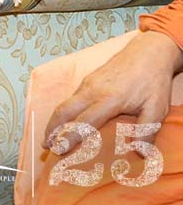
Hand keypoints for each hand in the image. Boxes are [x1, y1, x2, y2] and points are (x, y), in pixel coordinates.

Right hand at [43, 30, 182, 154]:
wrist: (148, 52)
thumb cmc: (153, 81)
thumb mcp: (157, 108)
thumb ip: (147, 131)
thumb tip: (139, 152)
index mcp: (108, 99)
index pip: (83, 122)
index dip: (69, 137)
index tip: (59, 150)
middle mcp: (92, 90)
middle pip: (64, 110)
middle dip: (52, 129)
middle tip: (47, 146)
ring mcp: (88, 83)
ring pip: (65, 103)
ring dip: (55, 120)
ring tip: (52, 137)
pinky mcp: (88, 80)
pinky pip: (71, 98)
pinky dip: (63, 112)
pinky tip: (66, 121)